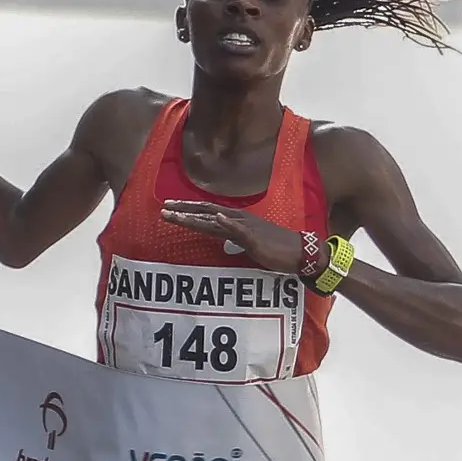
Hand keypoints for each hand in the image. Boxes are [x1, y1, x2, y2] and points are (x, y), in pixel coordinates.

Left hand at [161, 200, 318, 274]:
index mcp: (235, 221)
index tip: (169, 209)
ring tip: (175, 213)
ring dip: (194, 216)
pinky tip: (216, 217)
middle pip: (205, 213)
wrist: (299, 251)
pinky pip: (238, 229)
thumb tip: (223, 239)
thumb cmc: (275, 249)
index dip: (187, 211)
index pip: (207, 213)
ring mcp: (245, 227)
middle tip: (163, 209)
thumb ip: (234, 239)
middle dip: (183, 211)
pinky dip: (226, 222)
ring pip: (214, 219)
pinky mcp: (254, 237)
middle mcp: (237, 220)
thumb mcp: (249, 243)